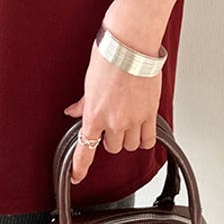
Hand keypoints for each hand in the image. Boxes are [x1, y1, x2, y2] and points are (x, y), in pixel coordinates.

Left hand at [63, 37, 161, 183]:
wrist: (129, 47)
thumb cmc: (108, 57)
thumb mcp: (89, 82)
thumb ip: (83, 103)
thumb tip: (73, 112)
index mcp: (94, 114)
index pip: (85, 149)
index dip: (80, 167)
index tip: (76, 176)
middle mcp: (113, 121)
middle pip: (113, 147)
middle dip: (112, 138)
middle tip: (113, 123)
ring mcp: (133, 120)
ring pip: (131, 145)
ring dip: (129, 137)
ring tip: (129, 121)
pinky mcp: (150, 114)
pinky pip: (149, 139)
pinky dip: (145, 138)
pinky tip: (143, 130)